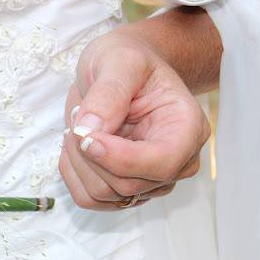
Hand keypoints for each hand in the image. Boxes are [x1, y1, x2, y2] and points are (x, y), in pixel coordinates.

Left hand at [59, 29, 210, 209]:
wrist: (120, 70)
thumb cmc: (127, 60)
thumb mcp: (119, 61)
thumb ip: (108, 93)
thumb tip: (91, 131)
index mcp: (187, 128)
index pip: (161, 164)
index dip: (118, 158)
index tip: (84, 135)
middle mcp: (176, 161)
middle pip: (128, 185)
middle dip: (90, 155)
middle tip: (77, 118)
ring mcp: (150, 179)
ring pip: (106, 196)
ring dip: (78, 164)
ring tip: (78, 128)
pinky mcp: (123, 188)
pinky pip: (90, 199)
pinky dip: (72, 176)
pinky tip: (74, 147)